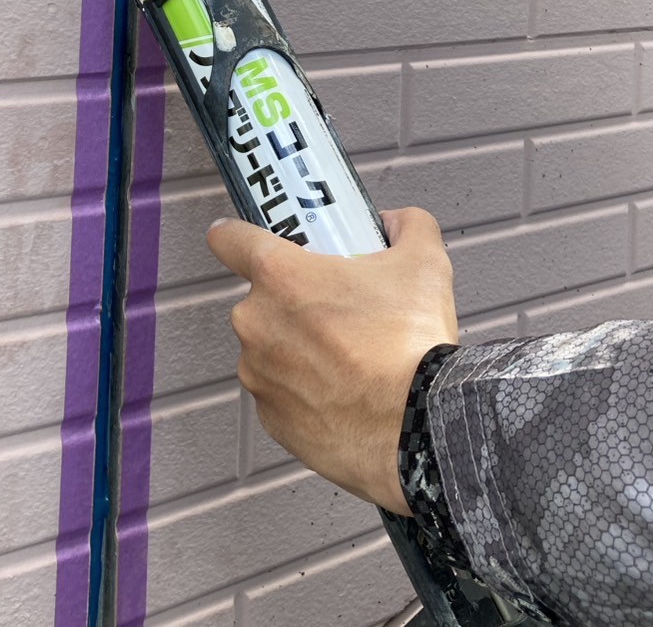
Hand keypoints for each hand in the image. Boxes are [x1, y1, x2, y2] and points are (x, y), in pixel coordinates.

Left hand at [207, 207, 458, 515]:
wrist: (420, 428)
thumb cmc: (411, 344)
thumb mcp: (424, 262)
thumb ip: (406, 226)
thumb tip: (394, 224)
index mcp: (279, 275)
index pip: (227, 239)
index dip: (236, 237)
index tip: (246, 242)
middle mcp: (255, 322)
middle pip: (261, 299)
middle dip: (293, 303)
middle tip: (338, 313)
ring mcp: (258, 374)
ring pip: (270, 348)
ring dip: (298, 350)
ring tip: (348, 361)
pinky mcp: (270, 419)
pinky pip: (280, 393)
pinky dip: (304, 392)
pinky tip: (343, 395)